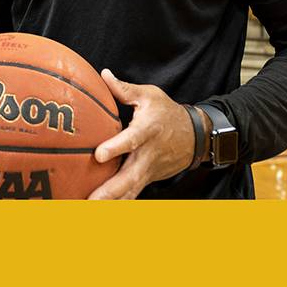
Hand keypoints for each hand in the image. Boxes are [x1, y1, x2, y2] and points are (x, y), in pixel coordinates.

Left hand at [87, 70, 195, 199]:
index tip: (100, 154)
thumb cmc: (168, 113)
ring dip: (111, 202)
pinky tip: (99, 212)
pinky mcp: (147, 179)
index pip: (131, 140)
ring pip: (130, 190)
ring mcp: (149, 170)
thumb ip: (124, 89)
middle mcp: (148, 155)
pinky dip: (117, 204)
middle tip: (91, 200)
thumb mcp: (150, 95)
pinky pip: (131, 193)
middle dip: (110, 190)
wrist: (197, 136)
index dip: (116, 147)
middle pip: (129, 176)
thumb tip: (103, 74)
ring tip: (89, 211)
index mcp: (147, 131)